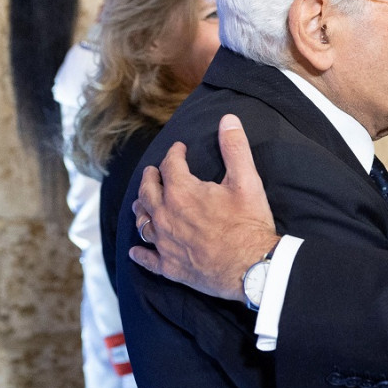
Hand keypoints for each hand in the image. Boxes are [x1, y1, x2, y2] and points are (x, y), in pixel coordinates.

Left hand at [128, 114, 279, 300]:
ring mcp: (165, 243)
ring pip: (143, 222)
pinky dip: (140, 252)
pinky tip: (136, 250)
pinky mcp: (169, 266)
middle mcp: (165, 215)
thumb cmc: (249, 224)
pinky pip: (147, 258)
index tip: (180, 149)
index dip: (175, 154)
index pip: (170, 165)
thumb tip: (227, 119)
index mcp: (181, 192)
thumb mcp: (247, 180)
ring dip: (141, 209)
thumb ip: (234, 148)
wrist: (251, 267)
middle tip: (153, 172)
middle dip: (150, 178)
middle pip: (148, 192)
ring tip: (142, 203)